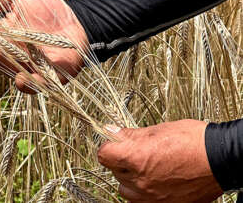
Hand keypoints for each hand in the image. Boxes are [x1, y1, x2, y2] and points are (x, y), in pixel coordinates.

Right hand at [0, 0, 88, 92]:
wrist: (78, 20)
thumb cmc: (45, 11)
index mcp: (2, 38)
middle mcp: (12, 55)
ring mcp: (30, 67)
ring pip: (12, 67)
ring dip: (1, 60)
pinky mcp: (51, 77)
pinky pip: (38, 84)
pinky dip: (30, 84)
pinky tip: (20, 78)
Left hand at [98, 120, 222, 201]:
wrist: (222, 160)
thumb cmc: (194, 142)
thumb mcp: (158, 130)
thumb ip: (131, 135)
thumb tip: (112, 133)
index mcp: (136, 158)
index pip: (104, 155)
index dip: (109, 145)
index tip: (115, 142)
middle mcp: (141, 181)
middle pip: (114, 170)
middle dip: (121, 159)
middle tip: (136, 150)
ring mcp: (152, 197)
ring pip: (125, 188)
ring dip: (130, 177)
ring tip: (146, 166)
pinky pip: (141, 200)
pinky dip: (142, 191)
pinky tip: (155, 179)